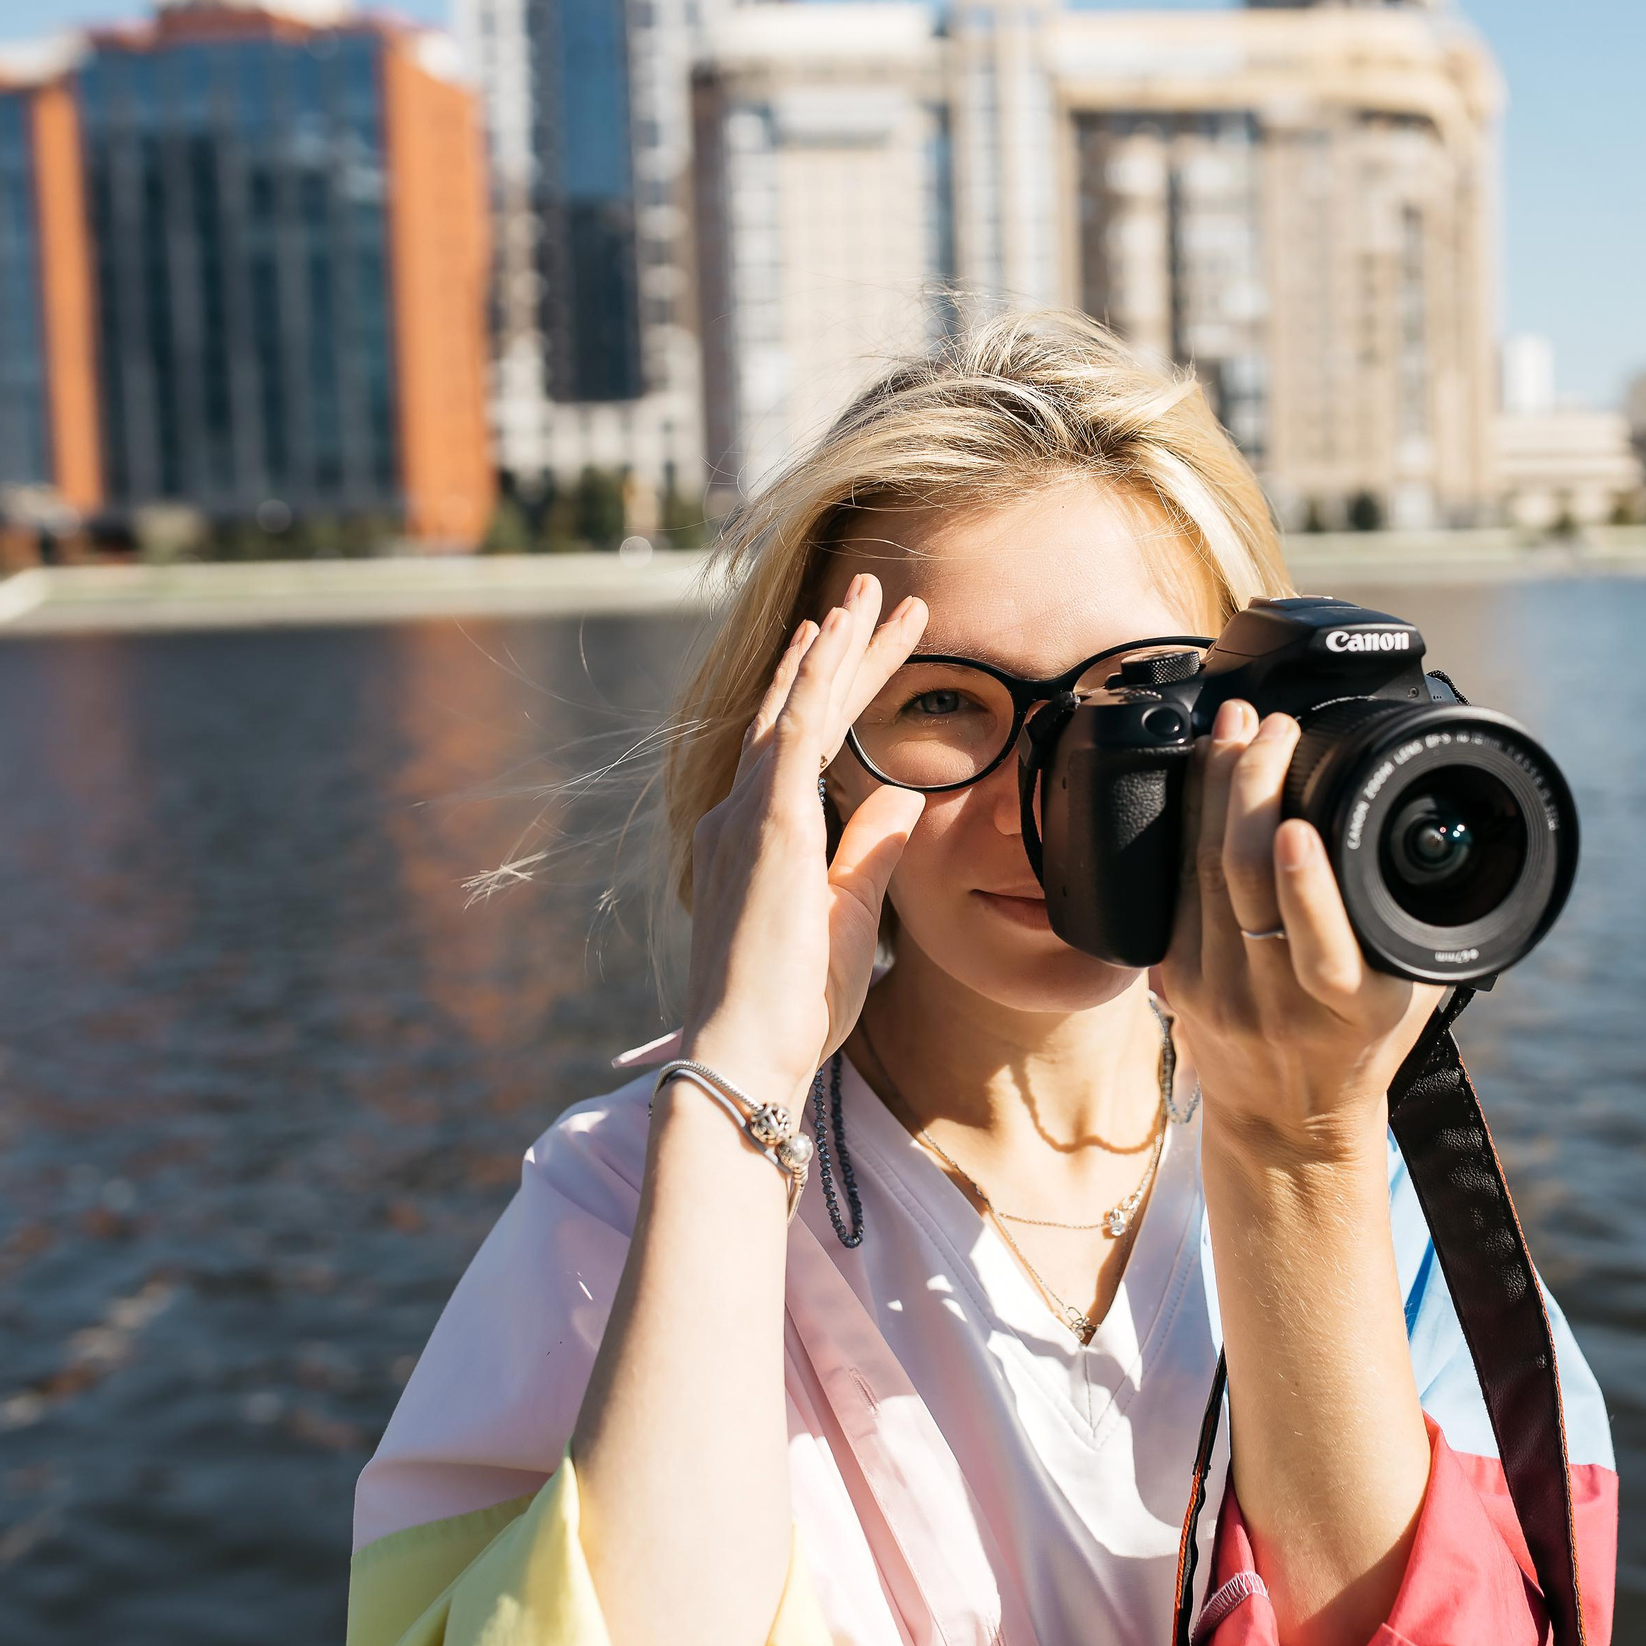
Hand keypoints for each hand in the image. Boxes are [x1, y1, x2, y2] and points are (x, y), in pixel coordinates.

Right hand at [678, 573, 927, 1102]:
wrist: (744, 1053)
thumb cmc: (790, 1006)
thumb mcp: (847, 917)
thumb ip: (870, 852)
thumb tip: (906, 798)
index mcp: (757, 838)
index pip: (805, 744)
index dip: (840, 690)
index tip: (868, 644)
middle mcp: (740, 814)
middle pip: (799, 710)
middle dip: (842, 649)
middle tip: (875, 592)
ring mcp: (746, 816)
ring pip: (797, 706)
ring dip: (835, 647)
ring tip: (868, 594)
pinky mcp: (766, 827)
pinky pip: (792, 735)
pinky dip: (814, 682)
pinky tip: (835, 639)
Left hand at [1154, 699, 1442, 1165]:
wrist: (1288, 1126)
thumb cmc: (1363, 1046)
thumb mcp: (1413, 993)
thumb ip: (1416, 920)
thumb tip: (1439, 829)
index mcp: (1349, 1007)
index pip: (1321, 947)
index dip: (1306, 886)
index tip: (1300, 826)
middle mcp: (1276, 1002)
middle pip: (1244, 880)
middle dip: (1253, 787)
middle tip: (1270, 726)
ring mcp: (1217, 990)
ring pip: (1202, 870)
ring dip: (1217, 787)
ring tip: (1235, 728)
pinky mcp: (1174, 978)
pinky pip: (1175, 884)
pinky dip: (1188, 820)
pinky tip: (1202, 774)